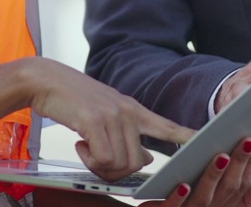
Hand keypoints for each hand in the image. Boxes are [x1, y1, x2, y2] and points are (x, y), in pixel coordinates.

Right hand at [23, 58, 195, 181]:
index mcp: (133, 109)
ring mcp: (113, 115)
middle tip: (96, 160)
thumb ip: (126, 133)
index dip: (186, 137)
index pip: (166, 126)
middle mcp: (128, 111)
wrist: (45, 79)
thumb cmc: (72, 99)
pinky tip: (79, 144)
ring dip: (99, 166)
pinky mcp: (95, 120)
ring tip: (86, 147)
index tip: (205, 142)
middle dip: (117, 172)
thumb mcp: (105, 113)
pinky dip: (89, 160)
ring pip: (120, 164)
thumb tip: (145, 159)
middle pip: (138, 162)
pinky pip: (103, 160)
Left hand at [144, 138, 250, 206]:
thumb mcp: (220, 205)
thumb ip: (244, 201)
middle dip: (238, 165)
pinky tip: (183, 186)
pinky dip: (178, 198)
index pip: (240, 186)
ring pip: (203, 199)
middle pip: (227, 190)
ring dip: (213, 177)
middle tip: (247, 141)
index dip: (249, 166)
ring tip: (222, 157)